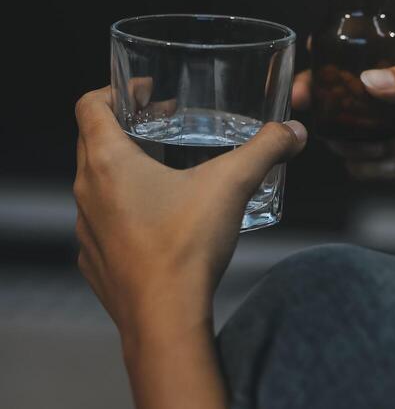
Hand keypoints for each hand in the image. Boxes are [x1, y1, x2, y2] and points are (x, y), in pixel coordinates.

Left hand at [74, 88, 306, 343]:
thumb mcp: (232, 185)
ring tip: (162, 173)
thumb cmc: (186, 247)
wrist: (164, 319)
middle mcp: (87, 192)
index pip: (90, 105)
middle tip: (161, 124)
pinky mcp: (95, 263)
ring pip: (96, 185)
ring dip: (122, 171)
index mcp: (108, 162)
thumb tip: (294, 132)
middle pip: (92, 141)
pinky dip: (122, 214)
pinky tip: (156, 223)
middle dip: (125, 127)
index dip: (114, 89)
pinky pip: (102, 226)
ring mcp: (87, 230)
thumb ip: (265, 150)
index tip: (144, 93)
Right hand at [294, 31, 394, 232]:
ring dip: (347, 138)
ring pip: (348, 130)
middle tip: (309, 104)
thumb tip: (371, 80)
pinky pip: (363, 165)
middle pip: (347, 90)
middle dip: (325, 97)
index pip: (370, 47)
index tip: (315, 57)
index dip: (339, 50)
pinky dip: (366, 168)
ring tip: (371, 146)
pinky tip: (393, 168)